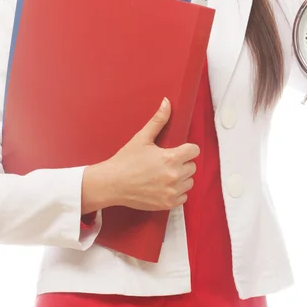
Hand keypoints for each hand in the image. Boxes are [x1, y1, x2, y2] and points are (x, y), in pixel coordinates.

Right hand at [82, 98, 199, 212]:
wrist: (111, 184)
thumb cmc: (126, 160)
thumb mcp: (142, 138)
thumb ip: (158, 120)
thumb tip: (167, 101)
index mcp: (171, 158)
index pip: (194, 150)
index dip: (187, 148)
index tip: (178, 150)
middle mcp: (174, 176)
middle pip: (192, 166)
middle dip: (183, 163)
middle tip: (167, 161)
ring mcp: (171, 192)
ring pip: (189, 182)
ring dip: (181, 178)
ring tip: (165, 174)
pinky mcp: (167, 204)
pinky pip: (183, 197)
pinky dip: (177, 192)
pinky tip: (164, 186)